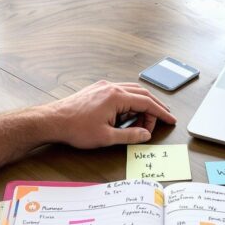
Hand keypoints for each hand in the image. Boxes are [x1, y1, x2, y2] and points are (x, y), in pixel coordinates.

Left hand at [43, 81, 176, 147]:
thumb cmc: (76, 128)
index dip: (161, 113)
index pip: (147, 103)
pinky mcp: (97, 90)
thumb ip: (130, 135)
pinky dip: (130, 101)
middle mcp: (112, 87)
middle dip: (154, 109)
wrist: (53, 121)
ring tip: (144, 120)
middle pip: (142, 95)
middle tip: (160, 122)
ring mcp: (104, 87)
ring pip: (132, 91)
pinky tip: (128, 113)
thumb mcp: (107, 137)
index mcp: (117, 97)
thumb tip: (145, 134)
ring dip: (142, 104)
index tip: (170, 119)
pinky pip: (121, 91)